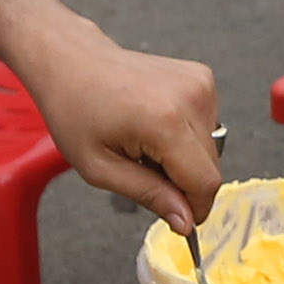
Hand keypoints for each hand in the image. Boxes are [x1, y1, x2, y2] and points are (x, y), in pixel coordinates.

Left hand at [10, 23, 224, 232]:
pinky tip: (155, 124)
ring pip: (210, 149)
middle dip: (183, 182)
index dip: (194, 208)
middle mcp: (191, 97)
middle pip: (211, 167)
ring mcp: (200, 83)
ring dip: (184, 158)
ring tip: (145, 143)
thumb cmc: (75, 109)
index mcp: (166, 121)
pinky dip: (185, 135)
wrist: (72, 61)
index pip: (206, 182)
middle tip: (143, 170)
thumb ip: (150, 196)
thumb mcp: (100, 168)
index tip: (176, 216)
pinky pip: (207, 125)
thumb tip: (186, 222)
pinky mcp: (202, 78)